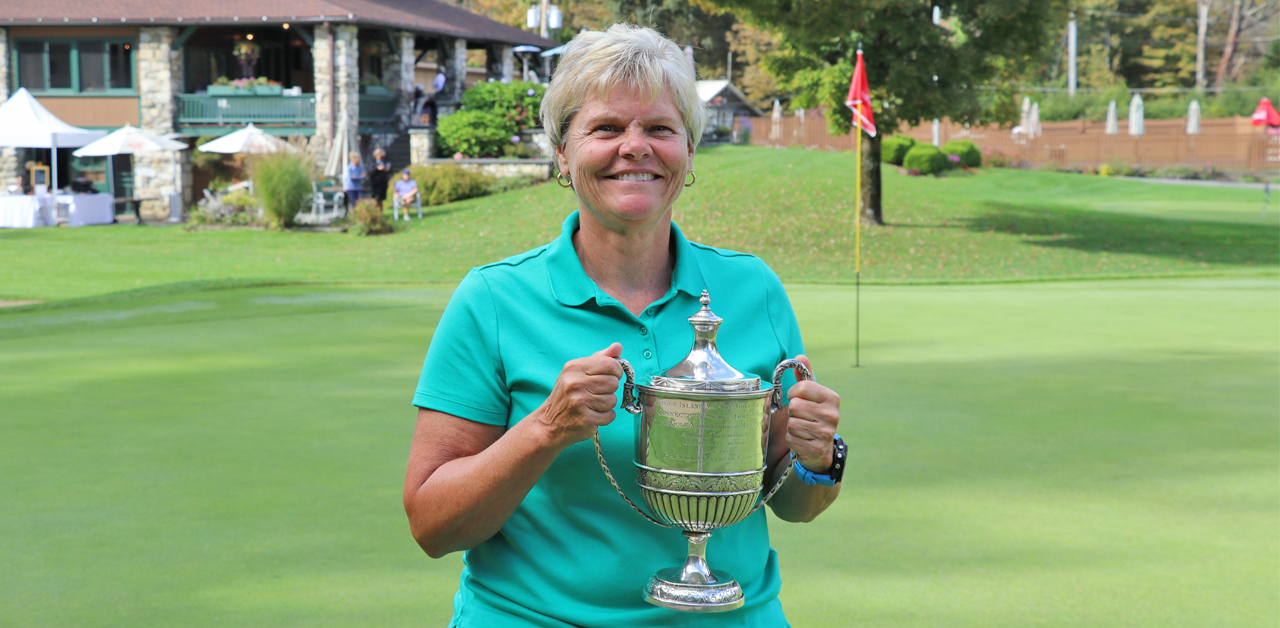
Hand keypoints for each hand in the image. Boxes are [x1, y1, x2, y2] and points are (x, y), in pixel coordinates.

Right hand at [532, 343, 624, 448]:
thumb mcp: (578, 372)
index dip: (616, 371)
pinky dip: (605, 417)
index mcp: (574, 367)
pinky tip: (592, 415)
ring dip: (607, 405)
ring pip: (613, 400)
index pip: (610, 364)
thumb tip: (618, 346)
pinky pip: (610, 415)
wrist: (548, 423)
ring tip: (592, 405)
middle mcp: (575, 383)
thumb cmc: (566, 395)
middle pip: (613, 383)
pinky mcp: (585, 419)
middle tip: (596, 393)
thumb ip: (599, 358)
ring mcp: (579, 402)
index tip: (610, 376)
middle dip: (609, 390)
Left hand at [784, 355, 840, 472]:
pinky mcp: (816, 449)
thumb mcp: (812, 395)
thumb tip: (799, 357)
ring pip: (792, 423)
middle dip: (793, 412)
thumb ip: (805, 376)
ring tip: (802, 428)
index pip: (802, 387)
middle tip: (802, 416)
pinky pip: (791, 439)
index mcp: (832, 398)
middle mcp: (833, 415)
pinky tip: (802, 439)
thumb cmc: (813, 415)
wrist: (821, 447)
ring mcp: (826, 433)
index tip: (798, 399)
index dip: (794, 393)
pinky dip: (792, 440)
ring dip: (792, 426)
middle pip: (794, 406)